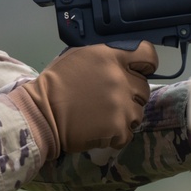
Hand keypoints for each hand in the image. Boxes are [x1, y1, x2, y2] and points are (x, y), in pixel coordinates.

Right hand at [7, 42, 157, 156]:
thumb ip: (105, 57)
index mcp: (111, 57)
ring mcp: (121, 105)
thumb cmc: (56, 83)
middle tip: (110, 100)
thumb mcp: (79, 56)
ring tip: (104, 117)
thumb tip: (123, 62)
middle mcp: (121, 79)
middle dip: (130, 94)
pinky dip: (116, 135)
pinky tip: (100, 130)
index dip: (146, 65)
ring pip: (139, 113)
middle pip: (144, 88)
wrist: (41, 113)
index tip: (138, 72)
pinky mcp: (118, 128)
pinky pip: (128, 133)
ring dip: (125, 116)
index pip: (148, 56)